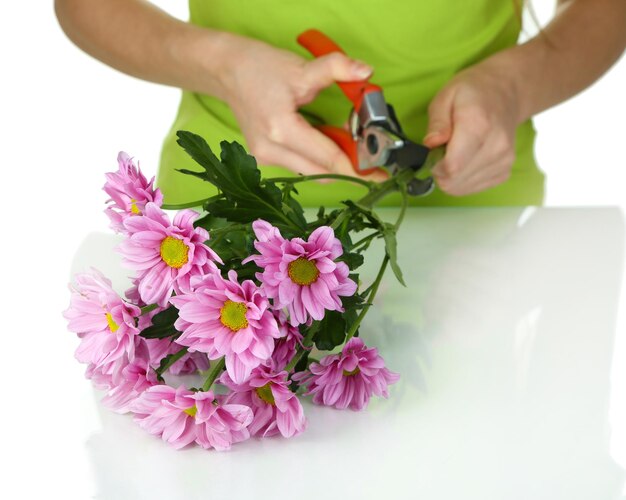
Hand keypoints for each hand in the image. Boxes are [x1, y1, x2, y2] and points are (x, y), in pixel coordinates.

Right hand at [215, 34, 387, 180]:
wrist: (226, 71)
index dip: (358, 168)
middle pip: (322, 172)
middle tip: (372, 158)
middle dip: (349, 167)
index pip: (328, 158)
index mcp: (281, 131)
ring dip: (333, 162)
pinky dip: (318, 158)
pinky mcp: (264, 158)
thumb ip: (336, 69)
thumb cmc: (259, 68)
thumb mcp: (301, 67)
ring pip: (311, 172)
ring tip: (348, 140)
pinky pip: (300, 166)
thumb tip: (365, 72)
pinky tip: (326, 140)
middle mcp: (271, 151)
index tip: (380, 174)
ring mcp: (265, 158)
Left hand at [423, 62, 520, 195]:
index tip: (433, 154)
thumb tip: (431, 144)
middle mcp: (496, 146)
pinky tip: (466, 160)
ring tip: (456, 153)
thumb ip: (437, 122)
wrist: (506, 93)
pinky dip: (463, 179)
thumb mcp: (446, 96)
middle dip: (440, 172)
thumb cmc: (474, 93)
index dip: (435, 166)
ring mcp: (503, 160)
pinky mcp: (504, 171)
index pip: (452, 166)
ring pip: (462, 187)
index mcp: (478, 125)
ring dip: (451, 176)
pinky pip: (474, 187)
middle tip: (442, 151)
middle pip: (455, 180)